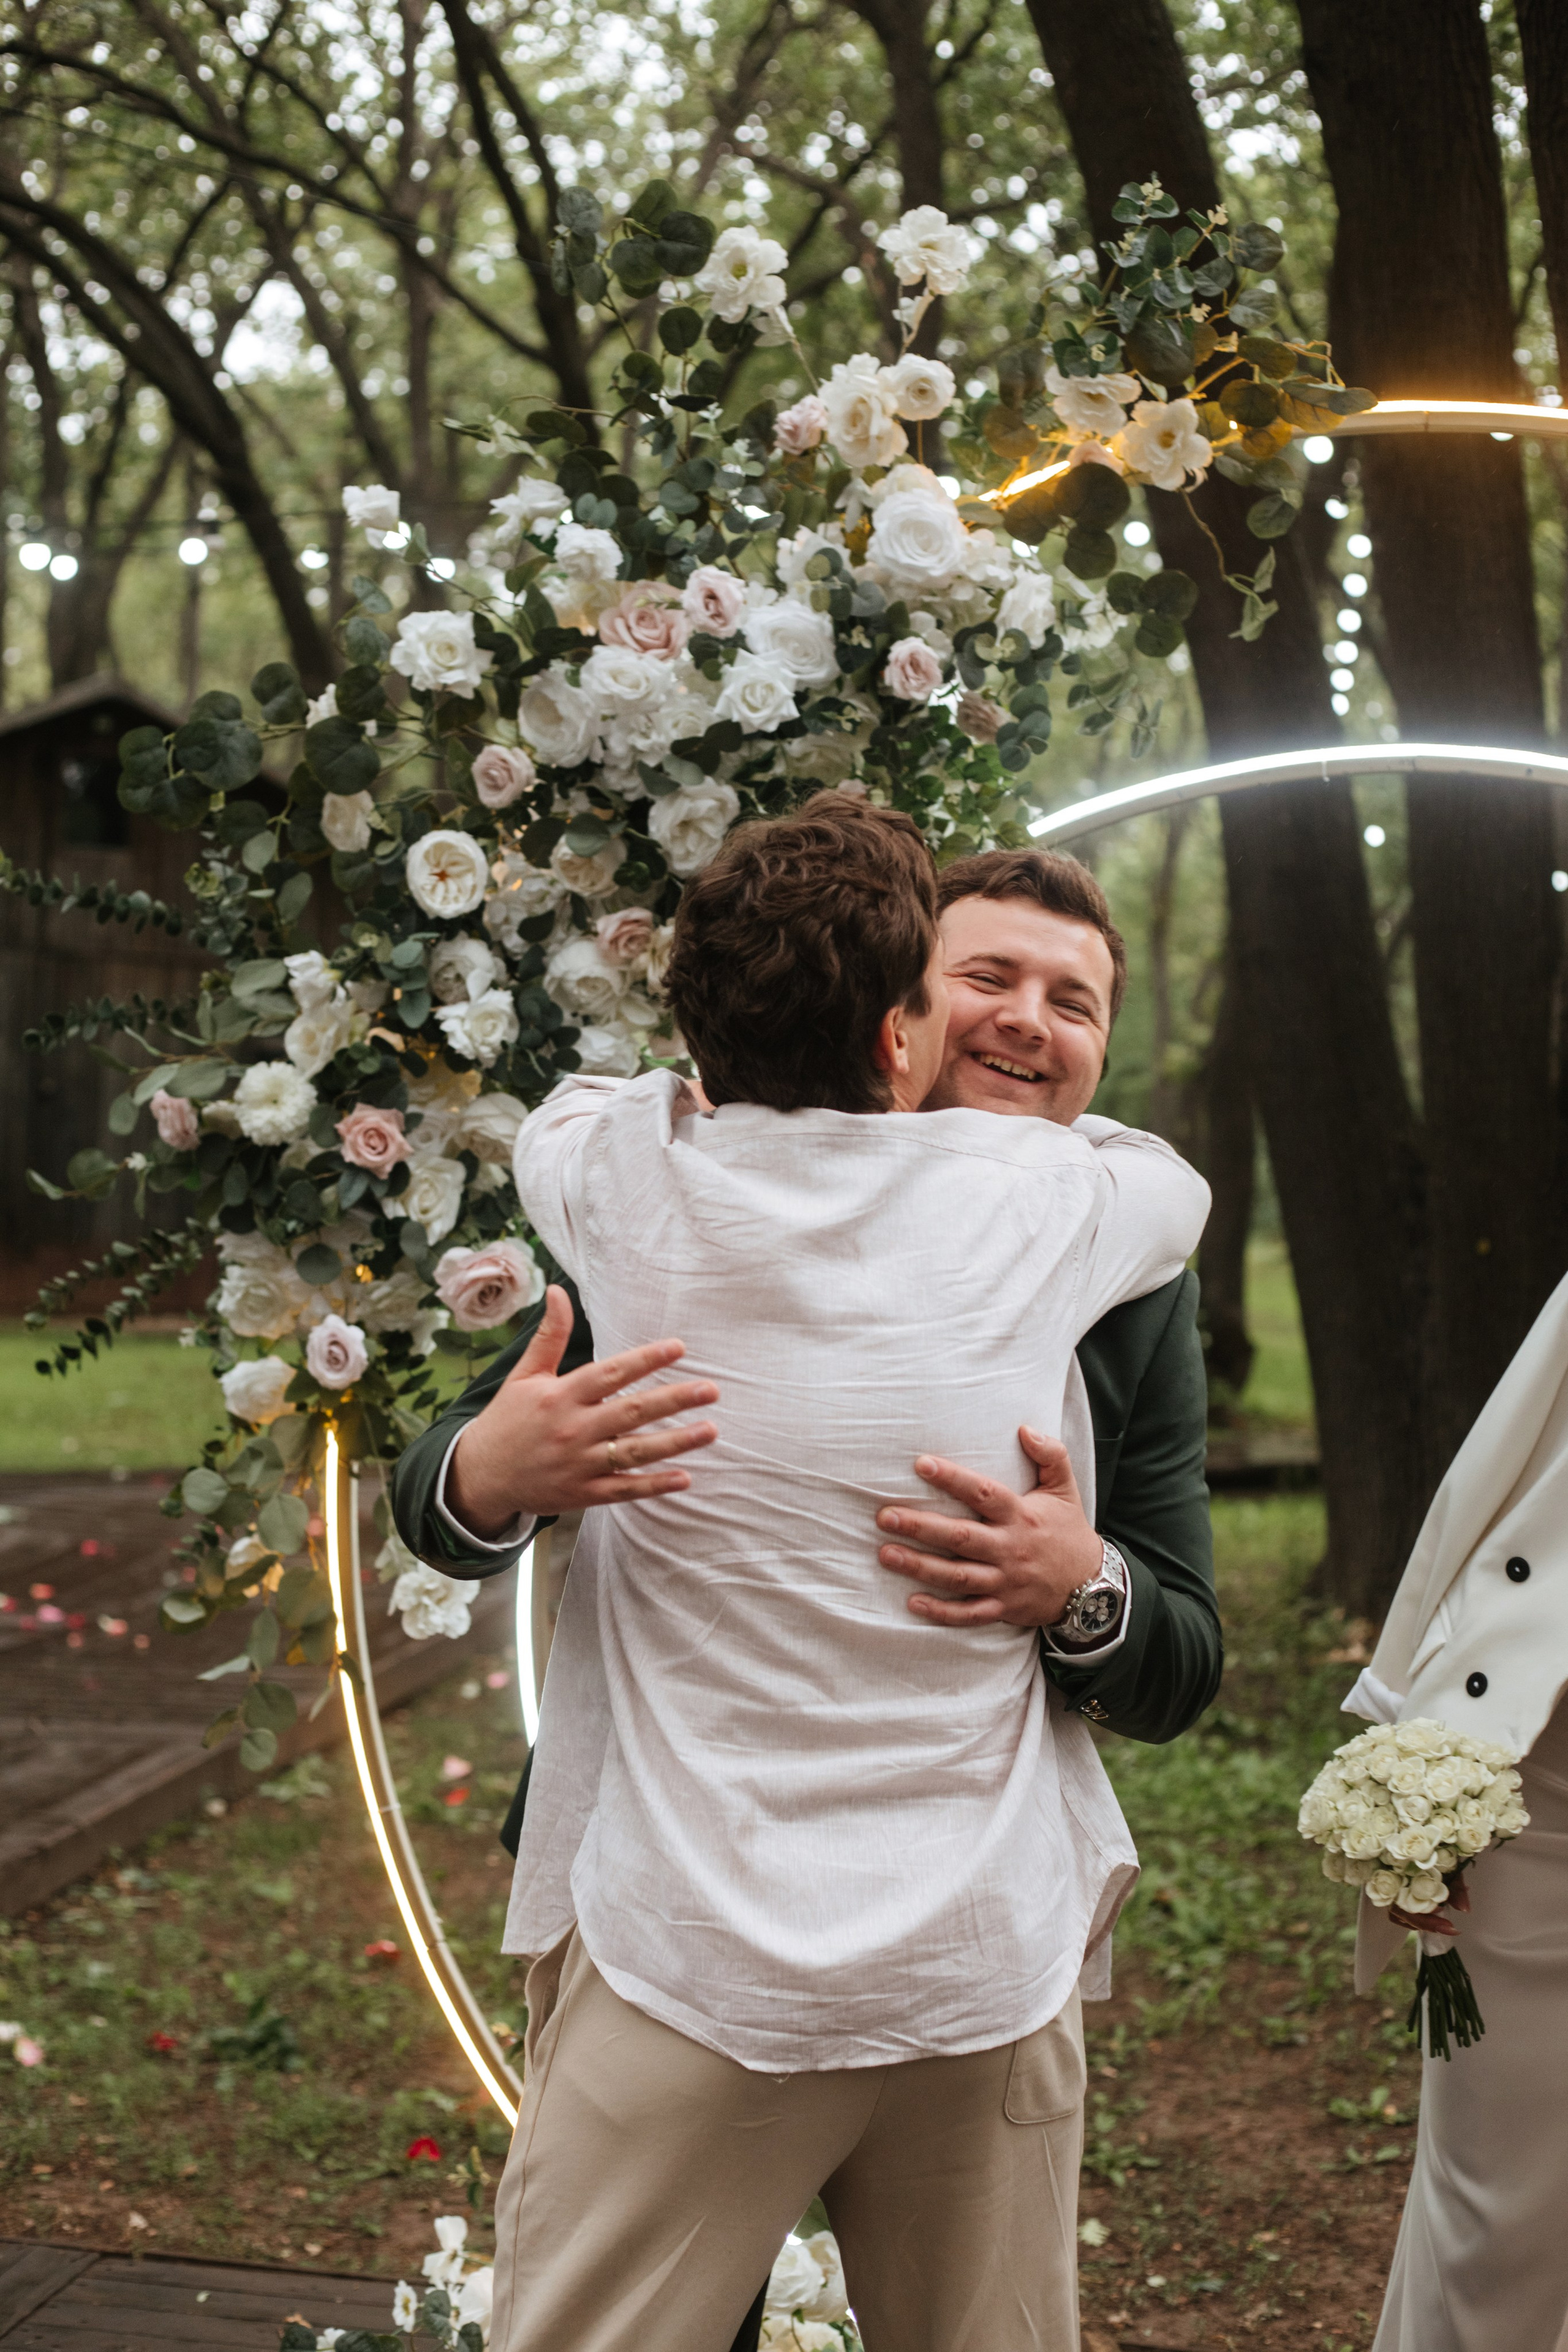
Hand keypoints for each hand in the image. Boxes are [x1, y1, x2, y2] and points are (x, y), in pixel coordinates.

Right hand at [447, 1285, 718, 1539]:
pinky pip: (624, 1489)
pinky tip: (685, 1478)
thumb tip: (557, 1290)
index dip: (645, 1359)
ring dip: (675, 1442)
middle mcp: (573, 1428)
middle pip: (632, 1412)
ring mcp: (580, 1464)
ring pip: (634, 1452)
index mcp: (561, 1395)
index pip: (611, 1373)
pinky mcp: (583, 1493)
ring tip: (711, 1430)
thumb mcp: (525, 1375)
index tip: (679, 1347)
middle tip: (712, 1389)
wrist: (480, 1475)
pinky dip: (654, 1485)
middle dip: (674, 1400)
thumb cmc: (508, 1419)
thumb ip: (550, 1335)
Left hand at [875, 1427, 1102, 1628]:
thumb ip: (1051, 1455)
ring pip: (957, 1576)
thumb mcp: (1065, 1490)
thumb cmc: (1069, 1532)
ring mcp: (1005, 1582)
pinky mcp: (1003, 1608)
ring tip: (885, 1554)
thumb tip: (1025, 1429)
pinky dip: (941, 1612)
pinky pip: (969, 1614)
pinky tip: (912, 1602)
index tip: (921, 1464)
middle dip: (921, 1527)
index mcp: (1021, 1515)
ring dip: (920, 1567)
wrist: (1092, 1587)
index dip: (953, 1479)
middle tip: (885, 1516)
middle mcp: (1010, 1549)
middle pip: (960, 1537)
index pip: (984, 1493)